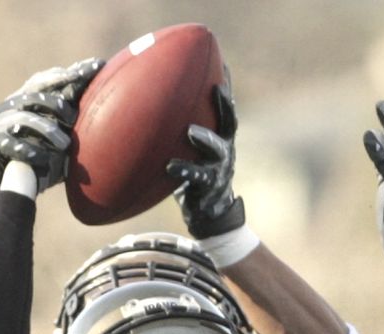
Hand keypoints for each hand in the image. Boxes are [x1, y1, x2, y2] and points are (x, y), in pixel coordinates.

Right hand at [0, 58, 103, 204]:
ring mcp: (1, 123)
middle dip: (56, 103)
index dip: (70, 74)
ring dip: (47, 130)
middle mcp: (13, 105)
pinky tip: (42, 159)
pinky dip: (29, 152)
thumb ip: (69, 123)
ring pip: (25, 119)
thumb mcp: (53, 137)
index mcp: (27, 98)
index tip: (95, 68)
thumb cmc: (34, 155)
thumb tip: (108, 111)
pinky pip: (12, 145)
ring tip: (64, 144)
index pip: (49, 80)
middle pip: (36, 94)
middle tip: (73, 117)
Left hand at [167, 78, 244, 238]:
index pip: (227, 112)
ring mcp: (219, 172)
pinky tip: (169, 166)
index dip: (227, 91)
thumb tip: (155, 97)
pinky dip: (184, 171)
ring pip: (217, 152)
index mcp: (222, 140)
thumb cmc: (195, 174)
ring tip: (191, 131)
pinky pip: (197, 179)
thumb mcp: (193, 150)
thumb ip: (183, 128)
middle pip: (229, 126)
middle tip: (214, 90)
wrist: (210, 214)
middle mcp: (225, 153)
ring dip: (206, 140)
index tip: (222, 68)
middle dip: (224, 107)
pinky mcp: (208, 191)